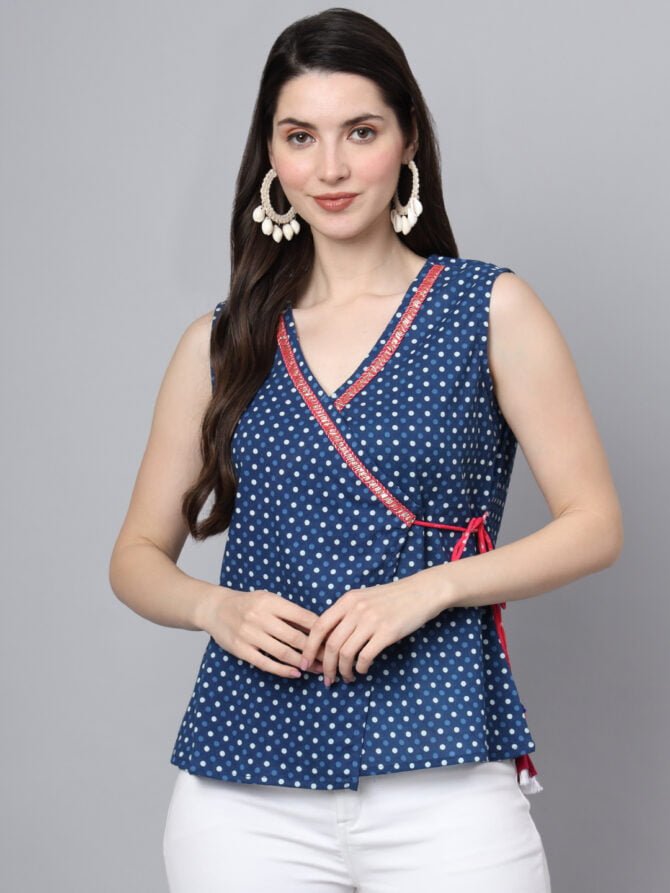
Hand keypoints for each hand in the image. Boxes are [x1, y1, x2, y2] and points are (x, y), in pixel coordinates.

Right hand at [197, 586, 327, 678]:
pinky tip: (296, 673)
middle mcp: (260, 617)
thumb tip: (318, 627)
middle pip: (295, 637)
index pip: (302, 617)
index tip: (333, 640)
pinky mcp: (241, 649)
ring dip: (303, 663)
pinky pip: (266, 663)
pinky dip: (283, 670)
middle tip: (330, 659)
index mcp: (271, 602)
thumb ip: (290, 612)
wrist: (216, 609)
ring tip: (317, 669)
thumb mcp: (269, 600)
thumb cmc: (249, 604)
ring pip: (283, 652)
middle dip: (315, 651)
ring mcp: (249, 634)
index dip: (320, 631)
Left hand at [298, 576, 443, 685]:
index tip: (305, 662)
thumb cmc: (391, 598)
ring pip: (346, 653)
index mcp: (347, 600)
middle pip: (331, 644)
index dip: (309, 647)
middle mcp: (356, 609)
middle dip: (326, 666)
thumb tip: (328, 640)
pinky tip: (362, 670)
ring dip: (343, 670)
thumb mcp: (363, 598)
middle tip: (327, 679)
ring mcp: (372, 620)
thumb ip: (346, 614)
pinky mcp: (387, 632)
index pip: (319, 626)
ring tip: (346, 678)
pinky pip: (365, 656)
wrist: (421, 592)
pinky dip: (360, 667)